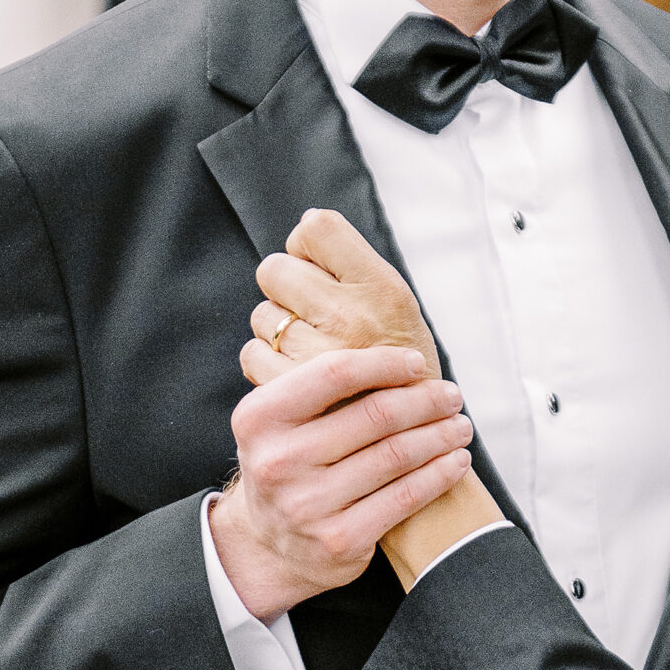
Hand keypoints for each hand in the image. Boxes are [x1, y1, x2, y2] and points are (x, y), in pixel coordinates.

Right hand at [239, 208, 505, 585]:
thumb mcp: (284, 415)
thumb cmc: (292, 458)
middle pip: (375, 414)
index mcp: (260, 416)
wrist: (271, 541)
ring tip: (461, 424)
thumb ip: (316, 376)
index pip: (334, 371)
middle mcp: (277, 461)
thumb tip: (373, 307)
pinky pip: (405, 497)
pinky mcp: (337, 540)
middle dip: (426, 400)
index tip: (418, 361)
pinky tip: (455, 461)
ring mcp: (305, 505)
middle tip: (453, 393)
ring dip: (441, 436)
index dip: (385, 361)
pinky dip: (439, 474)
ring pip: (397, 456)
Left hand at [245, 209, 437, 383]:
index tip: (321, 272)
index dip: (308, 247)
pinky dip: (268, 363)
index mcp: (383, 290)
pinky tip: (295, 375)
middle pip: (275, 269)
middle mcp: (351, 317)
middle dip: (287, 289)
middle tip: (312, 315)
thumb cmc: (403, 368)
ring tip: (312, 351)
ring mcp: (319, 357)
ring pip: (262, 316)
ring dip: (279, 330)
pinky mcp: (293, 396)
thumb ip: (353, 269)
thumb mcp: (397, 306)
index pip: (315, 228)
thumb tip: (303, 224)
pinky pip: (254, 355)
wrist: (416, 445)